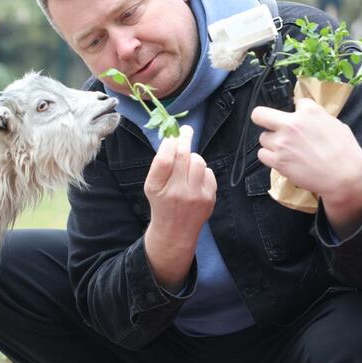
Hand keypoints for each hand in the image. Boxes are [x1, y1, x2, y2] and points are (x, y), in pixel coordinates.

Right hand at [143, 125, 216, 289]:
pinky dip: (202, 171)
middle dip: (184, 139)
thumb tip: (173, 139)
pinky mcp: (209, 198)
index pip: (164, 159)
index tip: (172, 135)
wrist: (175, 232)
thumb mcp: (152, 186)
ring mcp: (196, 196)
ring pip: (198, 162)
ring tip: (187, 164)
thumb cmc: (162, 203)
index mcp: (157, 188)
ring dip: (193, 157)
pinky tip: (195, 179)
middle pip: (184, 156)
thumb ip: (160, 165)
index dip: (170, 143)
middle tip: (185, 131)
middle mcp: (177, 192)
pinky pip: (208, 172)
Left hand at [251, 98, 361, 236]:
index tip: (302, 119)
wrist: (345, 176)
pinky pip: (262, 154)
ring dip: (272, 142)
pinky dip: (270, 157)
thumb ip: (317, 117)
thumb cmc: (346, 151)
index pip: (296, 102)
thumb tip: (306, 115)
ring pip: (263, 138)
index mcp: (309, 112)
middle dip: (264, 119)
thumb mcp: (335, 124)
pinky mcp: (278, 161)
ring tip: (286, 149)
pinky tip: (281, 159)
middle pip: (259, 114)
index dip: (298, 111)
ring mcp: (282, 143)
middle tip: (271, 126)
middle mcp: (291, 124)